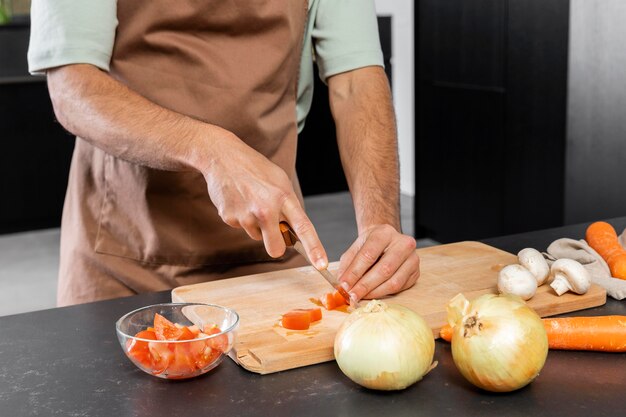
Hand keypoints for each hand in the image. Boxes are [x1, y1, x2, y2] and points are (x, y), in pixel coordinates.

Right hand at [202, 132, 327, 268]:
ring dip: (257, 225)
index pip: (304, 228)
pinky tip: (239, 200)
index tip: (321, 265)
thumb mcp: (280, 182)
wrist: (223, 157)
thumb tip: (295, 233)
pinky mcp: (229, 218)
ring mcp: (245, 215)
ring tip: (252, 201)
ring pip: (258, 237)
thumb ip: (289, 207)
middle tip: (273, 229)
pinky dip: (242, 218)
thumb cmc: (256, 169)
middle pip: (276, 248)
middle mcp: (265, 209)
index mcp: (283, 197)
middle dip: (276, 245)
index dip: (314, 248)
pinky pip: (242, 228)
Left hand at [338, 224, 419, 300]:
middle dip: (365, 286)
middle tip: (352, 295)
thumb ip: (348, 264)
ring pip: (394, 282)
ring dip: (374, 292)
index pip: (369, 255)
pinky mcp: (416, 272)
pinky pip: (400, 287)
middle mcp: (403, 244)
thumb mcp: (356, 248)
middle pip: (383, 269)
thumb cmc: (370, 245)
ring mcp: (413, 258)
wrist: (387, 241)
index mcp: (385, 233)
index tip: (344, 285)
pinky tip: (372, 294)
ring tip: (361, 297)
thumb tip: (342, 283)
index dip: (355, 272)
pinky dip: (383, 293)